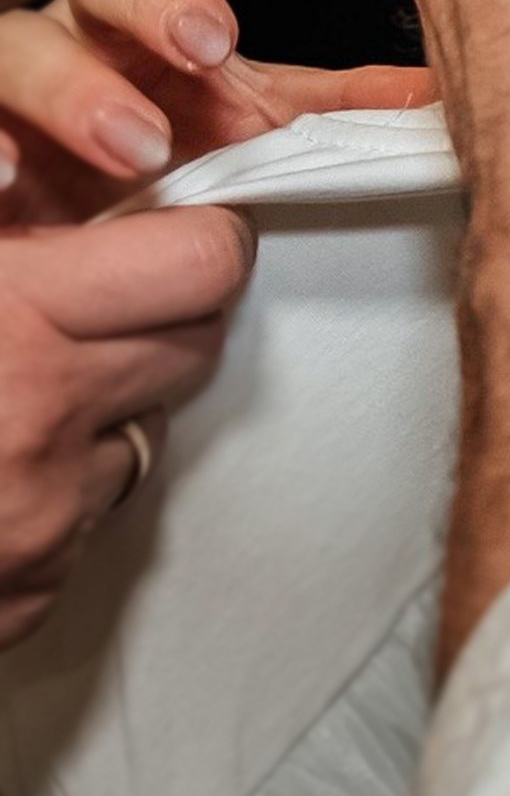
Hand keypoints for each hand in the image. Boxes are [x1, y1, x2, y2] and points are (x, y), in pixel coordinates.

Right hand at [0, 0, 430, 223]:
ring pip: (14, 51)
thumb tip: (434, 89)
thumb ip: (325, 105)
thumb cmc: (152, 143)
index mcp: (135, 18)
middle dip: (140, 10)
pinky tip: (5, 175)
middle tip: (193, 61)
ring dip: (73, 93)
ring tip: (131, 144)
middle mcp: (70, 35)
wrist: (66, 216)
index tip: (219, 42)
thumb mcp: (239, 119)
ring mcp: (12, 87)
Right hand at [0, 208, 253, 648]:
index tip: (186, 232)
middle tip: (94, 308)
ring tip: (19, 400)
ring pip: (143, 439)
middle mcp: (44, 421)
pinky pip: (85, 525)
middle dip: (160, 319)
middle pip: (194, 347)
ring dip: (105, 415)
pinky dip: (56, 497)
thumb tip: (66, 198)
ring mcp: (43, 520)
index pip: (204, 261)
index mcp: (14, 321)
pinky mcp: (30, 598)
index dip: (201, 241)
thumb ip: (14, 234)